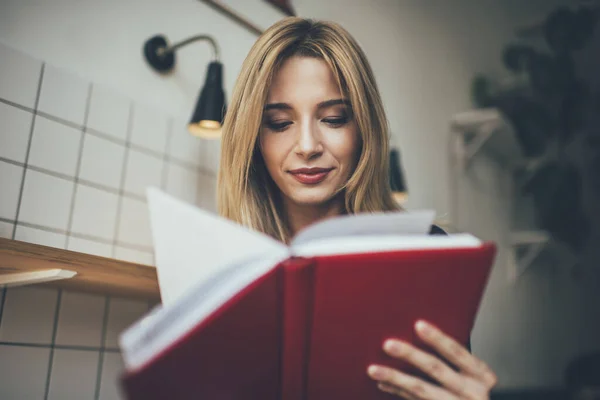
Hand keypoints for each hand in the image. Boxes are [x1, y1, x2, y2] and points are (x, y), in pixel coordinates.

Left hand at [367, 320, 496, 398]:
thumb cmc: (473, 389)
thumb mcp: (474, 374)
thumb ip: (455, 358)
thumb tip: (420, 329)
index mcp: (481, 375)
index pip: (458, 352)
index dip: (438, 338)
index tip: (419, 325)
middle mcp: (472, 392)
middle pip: (436, 369)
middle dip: (410, 355)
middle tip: (388, 344)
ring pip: (421, 390)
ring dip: (394, 378)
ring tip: (373, 369)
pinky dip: (397, 391)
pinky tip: (383, 383)